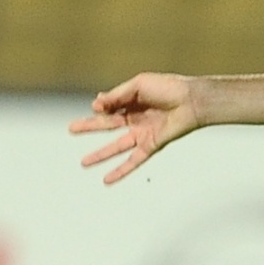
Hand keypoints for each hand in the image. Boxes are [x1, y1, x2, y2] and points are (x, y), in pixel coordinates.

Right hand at [69, 72, 200, 184]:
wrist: (191, 100)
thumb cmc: (169, 88)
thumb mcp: (138, 85)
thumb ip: (117, 95)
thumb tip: (95, 105)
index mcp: (132, 101)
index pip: (110, 105)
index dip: (101, 104)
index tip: (97, 104)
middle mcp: (136, 118)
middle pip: (107, 125)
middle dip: (89, 127)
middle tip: (71, 128)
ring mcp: (143, 133)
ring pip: (117, 147)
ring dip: (100, 155)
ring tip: (84, 162)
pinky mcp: (151, 145)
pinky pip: (133, 161)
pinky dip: (120, 171)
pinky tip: (107, 180)